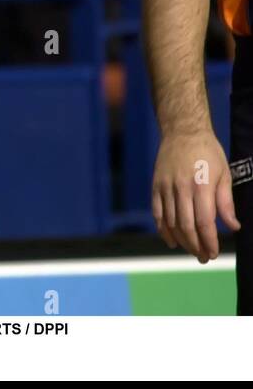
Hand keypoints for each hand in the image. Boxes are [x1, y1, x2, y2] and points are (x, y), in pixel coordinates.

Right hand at [152, 130, 240, 261]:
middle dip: (195, 246)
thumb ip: (226, 202)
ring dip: (180, 240)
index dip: (209, 241)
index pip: (204, 222)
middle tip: (203, 257)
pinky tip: (170, 239)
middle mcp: (181, 188)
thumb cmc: (208, 152)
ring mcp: (165, 187)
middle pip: (186, 226)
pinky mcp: (156, 186)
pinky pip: (157, 212)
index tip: (213, 253)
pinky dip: (162, 229)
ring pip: (171, 222)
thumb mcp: (224, 174)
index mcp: (201, 186)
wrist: (182, 131)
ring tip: (190, 251)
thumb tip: (233, 226)